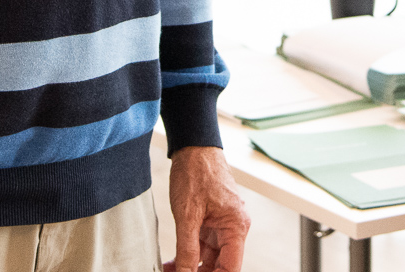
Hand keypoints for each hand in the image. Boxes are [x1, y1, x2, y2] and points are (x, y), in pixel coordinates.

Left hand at [166, 145, 248, 271]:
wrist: (193, 146)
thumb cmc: (196, 172)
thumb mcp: (187, 215)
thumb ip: (187, 249)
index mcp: (236, 227)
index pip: (231, 269)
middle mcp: (233, 228)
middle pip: (219, 265)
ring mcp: (221, 225)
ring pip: (208, 258)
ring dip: (189, 267)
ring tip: (169, 271)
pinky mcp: (210, 221)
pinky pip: (201, 246)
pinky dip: (187, 255)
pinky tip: (172, 263)